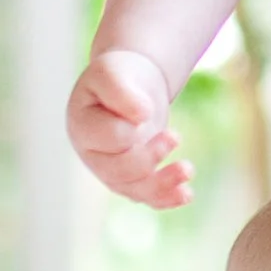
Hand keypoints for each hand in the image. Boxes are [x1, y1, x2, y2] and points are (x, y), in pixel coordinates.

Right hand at [66, 47, 189, 207]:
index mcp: (82, 127)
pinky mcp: (132, 178)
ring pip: (135, 189)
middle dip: (150, 157)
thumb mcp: (113, 72)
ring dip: (163, 183)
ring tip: (188, 170)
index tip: (145, 111)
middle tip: (175, 135)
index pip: (110, 138)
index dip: (131, 129)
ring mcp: (111, 171)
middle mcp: (93, 155)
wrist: (130, 85)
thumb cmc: (118, 76)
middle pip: (120, 171)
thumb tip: (142, 116)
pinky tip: (187, 194)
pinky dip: (167, 198)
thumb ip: (121, 91)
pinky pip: (147, 196)